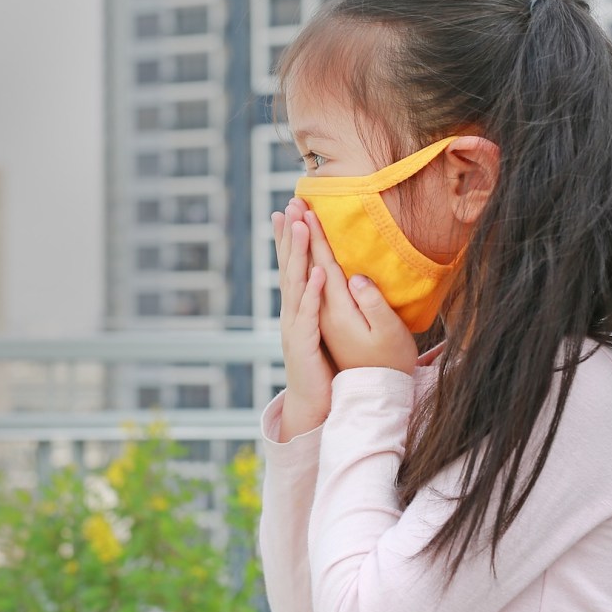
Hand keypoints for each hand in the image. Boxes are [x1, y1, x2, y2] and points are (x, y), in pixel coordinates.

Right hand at [272, 198, 334, 438]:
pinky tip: (319, 273)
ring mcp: (295, 328)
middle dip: (289, 235)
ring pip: (296, 285)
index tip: (291, 208)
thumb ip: (318, 304)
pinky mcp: (303, 345)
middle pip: (289, 268)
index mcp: (298, 308)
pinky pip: (309, 315)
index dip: (290, 237)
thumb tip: (321, 276)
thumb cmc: (321, 368)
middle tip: (290, 204)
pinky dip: (313, 293)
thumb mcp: (321, 329)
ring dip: (299, 255)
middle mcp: (292, 313)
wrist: (313, 406)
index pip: (293, 265)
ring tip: (302, 227)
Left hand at [303, 209, 418, 376]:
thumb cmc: (388, 362)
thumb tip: (356, 277)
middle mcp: (322, 311)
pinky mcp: (324, 321)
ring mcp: (321, 316)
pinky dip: (302, 266)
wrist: (371, 394)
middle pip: (307, 265)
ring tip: (288, 220)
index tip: (306, 213)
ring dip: (294, 246)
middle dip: (299, 234)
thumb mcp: (387, 334)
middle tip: (291, 204)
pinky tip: (299, 253)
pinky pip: (306, 286)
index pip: (322, 266)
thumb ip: (372, 304)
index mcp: (337, 310)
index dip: (315, 238)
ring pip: (301, 274)